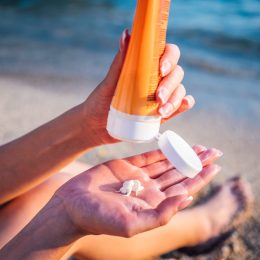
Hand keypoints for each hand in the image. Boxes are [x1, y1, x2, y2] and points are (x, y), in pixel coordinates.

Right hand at [55, 146, 221, 237]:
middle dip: (197, 163)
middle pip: (179, 174)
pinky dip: (162, 149)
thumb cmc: (98, 219)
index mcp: (153, 204)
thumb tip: (187, 199)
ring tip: (200, 147)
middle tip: (214, 152)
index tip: (215, 166)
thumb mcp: (132, 224)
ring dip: (183, 154)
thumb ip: (161, 214)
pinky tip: (174, 144)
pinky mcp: (126, 165)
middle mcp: (149, 189)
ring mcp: (138, 176)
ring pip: (167, 163)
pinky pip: (148, 155)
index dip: (200, 178)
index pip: (183, 189)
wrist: (72, 205)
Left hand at [82, 29, 193, 145]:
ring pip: (179, 91)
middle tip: (157, 97)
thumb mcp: (111, 81)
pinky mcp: (162, 113)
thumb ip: (121, 61)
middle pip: (176, 74)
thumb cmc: (102, 100)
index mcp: (146, 66)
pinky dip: (183, 105)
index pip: (168, 53)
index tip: (161, 69)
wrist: (98, 125)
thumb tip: (126, 33)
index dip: (169, 58)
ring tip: (160, 111)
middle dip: (170, 85)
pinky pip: (179, 107)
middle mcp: (157, 79)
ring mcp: (161, 96)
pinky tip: (184, 104)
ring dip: (175, 100)